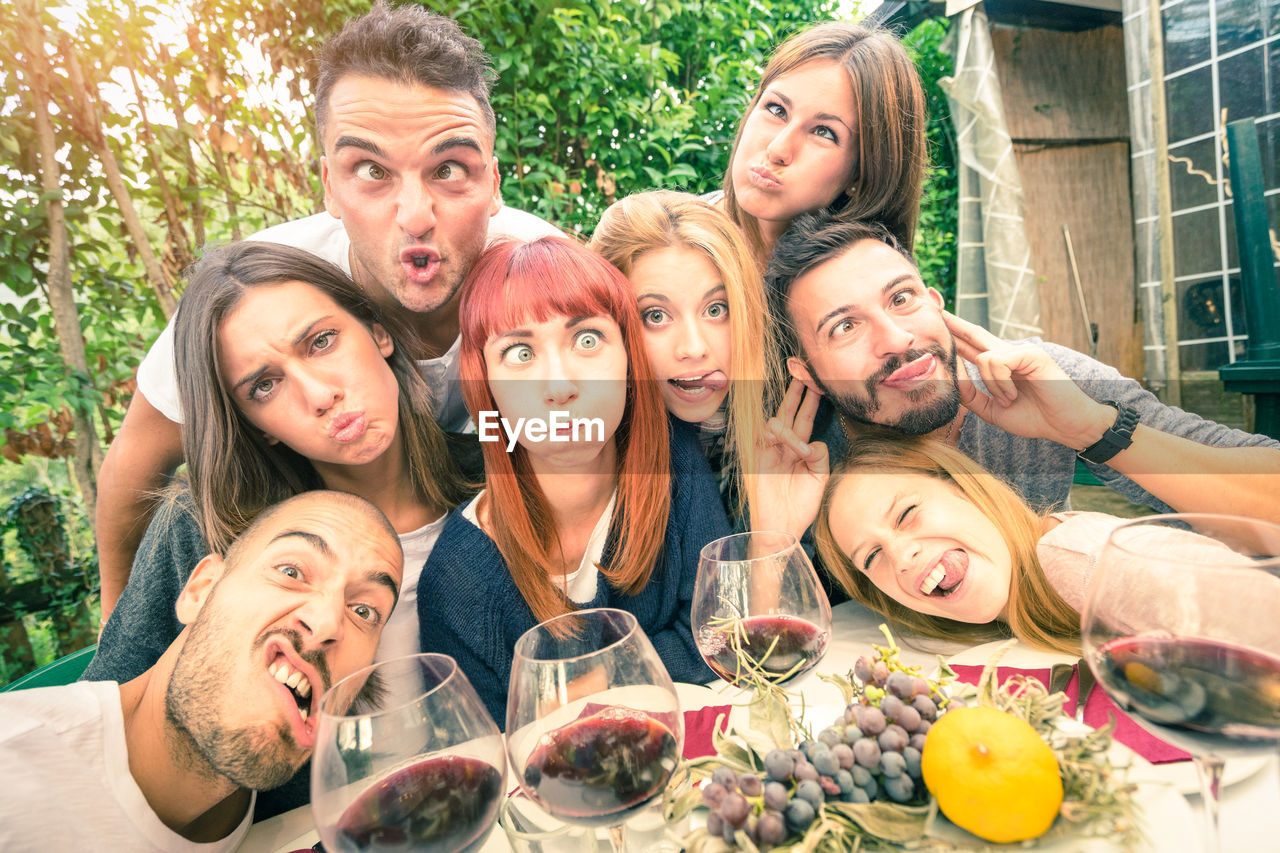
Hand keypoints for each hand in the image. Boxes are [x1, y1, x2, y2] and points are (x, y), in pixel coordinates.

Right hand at [749, 379, 829, 537]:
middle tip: (803, 369)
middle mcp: (785, 446)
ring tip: (799, 452)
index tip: (819, 380)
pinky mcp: (758, 457)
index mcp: (801, 449)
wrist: (781, 528)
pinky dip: (782, 438)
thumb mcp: (820, 479)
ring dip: (791, 428)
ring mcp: (770, 450)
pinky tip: (792, 450)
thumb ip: (821, 456)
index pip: (806, 417)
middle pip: (790, 410)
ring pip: (778, 421)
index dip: (812, 398)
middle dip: (797, 390)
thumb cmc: (800, 507)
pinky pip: (768, 435)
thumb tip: (812, 442)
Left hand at [944, 311, 1115, 449]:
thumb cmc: (1035, 417)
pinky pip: (998, 362)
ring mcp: (1020, 351)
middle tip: (930, 298)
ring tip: (1008, 399)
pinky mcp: (1032, 354)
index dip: (951, 333)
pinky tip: (1013, 395)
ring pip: (983, 358)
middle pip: (973, 332)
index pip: (969, 345)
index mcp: (997, 367)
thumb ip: (970, 395)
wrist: (1066, 426)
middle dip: (951, 320)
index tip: (934, 320)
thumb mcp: (992, 409)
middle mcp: (1007, 354)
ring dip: (992, 385)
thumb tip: (950, 377)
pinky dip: (1001, 383)